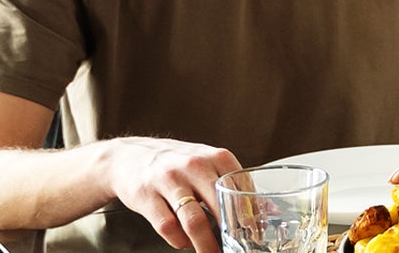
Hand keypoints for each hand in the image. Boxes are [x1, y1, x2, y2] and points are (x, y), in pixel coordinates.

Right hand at [106, 136, 241, 252]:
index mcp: (214, 156)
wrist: (130, 155)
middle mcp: (194, 165)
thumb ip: (232, 184)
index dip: (249, 213)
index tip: (253, 233)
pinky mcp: (148, 196)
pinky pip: (167, 227)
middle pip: (219, 205)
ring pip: (194, 220)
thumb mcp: (206, 164)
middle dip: (229, 234)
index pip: (240, 186)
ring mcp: (170, 180)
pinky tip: (184, 243)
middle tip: (236, 249)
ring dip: (206, 244)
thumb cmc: (176, 163)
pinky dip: (178, 240)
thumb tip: (267, 211)